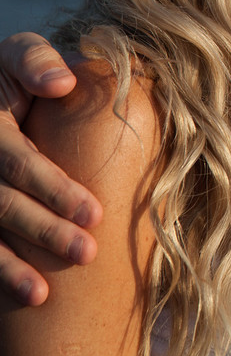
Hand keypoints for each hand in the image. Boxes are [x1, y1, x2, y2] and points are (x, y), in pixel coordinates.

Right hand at [0, 33, 101, 305]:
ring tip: (43, 293)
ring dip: (12, 265)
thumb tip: (63, 82)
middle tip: (88, 253)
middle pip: (2, 204)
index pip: (18, 162)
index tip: (96, 213)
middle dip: (44, 231)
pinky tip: (28, 295)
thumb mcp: (14, 59)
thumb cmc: (11, 78)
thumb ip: (34, 62)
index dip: (54, 188)